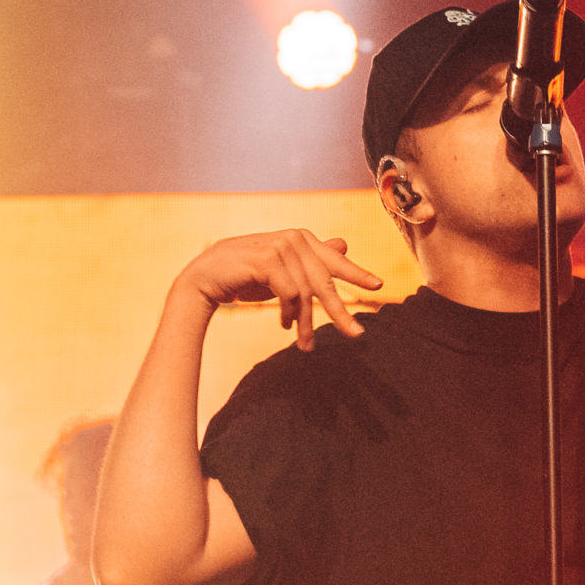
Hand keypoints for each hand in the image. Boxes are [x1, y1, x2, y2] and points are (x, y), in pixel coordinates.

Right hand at [181, 231, 383, 349]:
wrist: (206, 279)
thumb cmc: (245, 275)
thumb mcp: (283, 271)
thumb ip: (312, 261)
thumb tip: (344, 244)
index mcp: (302, 240)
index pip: (335, 260)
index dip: (357, 274)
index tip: (378, 287)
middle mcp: (295, 239)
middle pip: (326, 281)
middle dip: (339, 312)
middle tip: (356, 335)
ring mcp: (281, 246)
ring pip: (307, 293)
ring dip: (306, 324)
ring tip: (305, 345)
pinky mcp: (268, 258)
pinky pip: (290, 293)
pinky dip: (289, 314)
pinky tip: (285, 325)